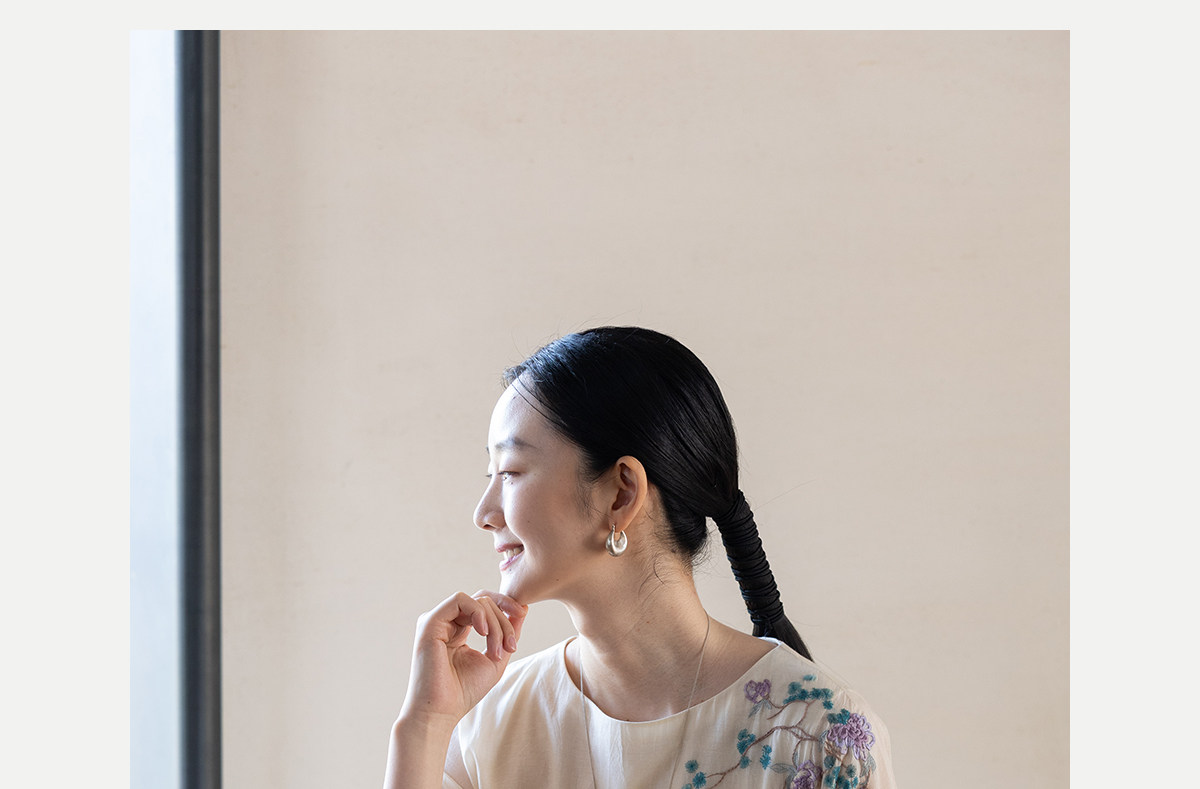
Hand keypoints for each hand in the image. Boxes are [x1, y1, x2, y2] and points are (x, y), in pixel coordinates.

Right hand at [397, 590, 527, 729]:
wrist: (440, 712)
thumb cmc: (464, 692)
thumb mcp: (495, 659)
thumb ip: (507, 634)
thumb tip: (522, 609)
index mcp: (457, 629)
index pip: (484, 604)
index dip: (506, 604)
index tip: (522, 614)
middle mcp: (446, 622)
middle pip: (484, 601)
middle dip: (504, 621)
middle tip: (511, 647)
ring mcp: (437, 621)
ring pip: (476, 601)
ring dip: (495, 622)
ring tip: (497, 650)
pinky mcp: (430, 622)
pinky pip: (460, 600)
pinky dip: (478, 612)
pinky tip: (484, 633)